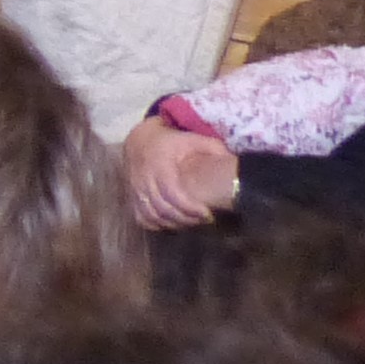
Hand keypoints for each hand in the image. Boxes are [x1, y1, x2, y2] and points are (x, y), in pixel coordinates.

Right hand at [122, 114, 240, 228]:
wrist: (140, 139)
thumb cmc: (171, 142)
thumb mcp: (192, 139)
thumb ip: (212, 149)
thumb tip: (233, 162)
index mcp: (159, 165)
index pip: (173, 193)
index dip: (190, 208)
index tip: (207, 214)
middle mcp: (144, 179)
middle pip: (163, 208)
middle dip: (185, 219)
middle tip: (203, 220)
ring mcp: (135, 188)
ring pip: (151, 215)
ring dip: (172, 223)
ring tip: (190, 221)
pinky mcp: (131, 195)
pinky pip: (141, 217)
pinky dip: (155, 224)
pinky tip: (170, 223)